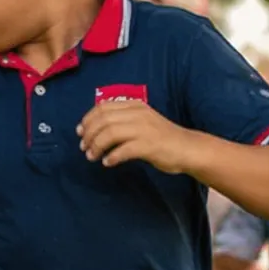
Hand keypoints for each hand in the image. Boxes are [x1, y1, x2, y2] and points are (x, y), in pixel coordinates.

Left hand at [77, 101, 193, 173]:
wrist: (187, 148)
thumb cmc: (161, 137)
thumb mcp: (141, 121)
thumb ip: (122, 121)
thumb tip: (94, 130)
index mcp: (135, 106)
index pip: (103, 107)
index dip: (88, 120)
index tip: (80, 132)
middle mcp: (139, 114)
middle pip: (103, 120)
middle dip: (89, 135)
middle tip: (84, 148)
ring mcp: (144, 129)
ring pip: (110, 133)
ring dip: (96, 146)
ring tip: (92, 157)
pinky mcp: (149, 145)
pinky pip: (123, 150)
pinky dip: (112, 157)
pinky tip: (108, 163)